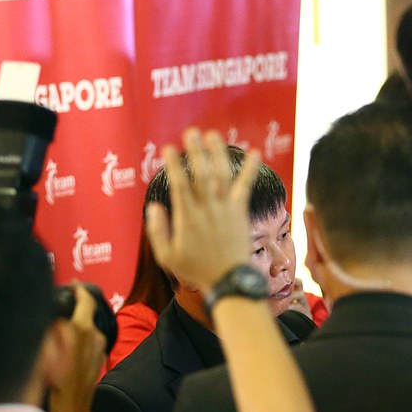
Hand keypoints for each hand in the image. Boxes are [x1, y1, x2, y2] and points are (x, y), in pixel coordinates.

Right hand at [48, 283, 106, 411]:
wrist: (69, 411)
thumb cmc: (52, 381)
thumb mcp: (42, 350)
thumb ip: (50, 327)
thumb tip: (53, 316)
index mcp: (81, 328)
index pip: (84, 299)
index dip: (78, 289)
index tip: (73, 283)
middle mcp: (95, 335)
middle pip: (87, 313)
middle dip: (76, 307)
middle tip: (64, 303)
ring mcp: (99, 349)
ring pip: (88, 329)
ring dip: (77, 326)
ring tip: (60, 329)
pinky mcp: (99, 361)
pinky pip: (89, 344)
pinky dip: (80, 342)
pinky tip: (66, 349)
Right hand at [146, 129, 260, 294]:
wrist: (228, 279)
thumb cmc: (195, 269)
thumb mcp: (167, 257)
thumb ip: (158, 230)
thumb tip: (155, 205)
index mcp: (187, 218)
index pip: (179, 185)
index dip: (174, 165)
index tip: (169, 149)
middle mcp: (207, 209)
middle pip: (201, 175)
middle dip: (196, 152)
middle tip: (191, 132)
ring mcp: (226, 209)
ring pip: (222, 176)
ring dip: (218, 154)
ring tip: (213, 135)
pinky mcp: (241, 212)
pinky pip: (246, 187)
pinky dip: (250, 170)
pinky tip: (255, 152)